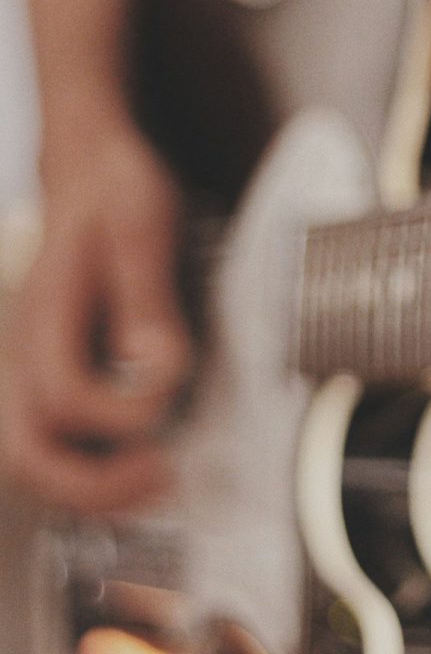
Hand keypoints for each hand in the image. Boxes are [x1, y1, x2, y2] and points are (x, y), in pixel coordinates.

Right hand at [0, 118, 191, 513]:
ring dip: (94, 486)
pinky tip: (143, 455)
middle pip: (28, 451)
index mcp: (46, 317)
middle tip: (164, 479)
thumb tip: (156, 367)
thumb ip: (147, 298)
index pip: (64, 397)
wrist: (92, 171)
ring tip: (158, 482)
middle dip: (94, 484)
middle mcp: (30, 351)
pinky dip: (98, 463)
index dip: (122, 411)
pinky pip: (64, 435)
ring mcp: (40, 364)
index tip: (175, 385)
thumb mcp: (142, 228)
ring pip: (39, 455)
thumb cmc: (117, 192)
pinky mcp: (63, 366)